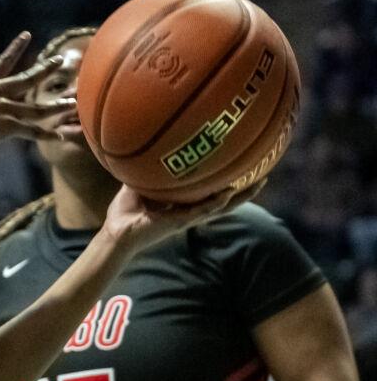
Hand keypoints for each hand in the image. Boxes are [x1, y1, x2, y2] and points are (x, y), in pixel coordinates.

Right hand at [0, 32, 75, 158]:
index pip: (4, 60)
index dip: (16, 47)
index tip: (27, 35)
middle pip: (28, 77)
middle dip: (46, 68)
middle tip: (60, 59)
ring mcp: (3, 108)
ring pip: (38, 107)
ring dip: (57, 105)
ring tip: (73, 102)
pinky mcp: (6, 126)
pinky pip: (32, 131)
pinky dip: (47, 135)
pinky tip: (61, 137)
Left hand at [100, 180, 262, 256]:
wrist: (116, 232)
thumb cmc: (125, 212)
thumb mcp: (136, 184)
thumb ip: (145, 169)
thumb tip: (147, 148)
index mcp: (183, 204)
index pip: (211, 192)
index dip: (228, 183)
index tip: (244, 169)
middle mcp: (190, 211)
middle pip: (226, 201)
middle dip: (245, 191)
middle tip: (264, 177)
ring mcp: (188, 217)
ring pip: (222, 208)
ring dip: (241, 197)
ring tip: (258, 185)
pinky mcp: (180, 222)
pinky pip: (202, 211)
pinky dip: (216, 203)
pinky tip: (228, 194)